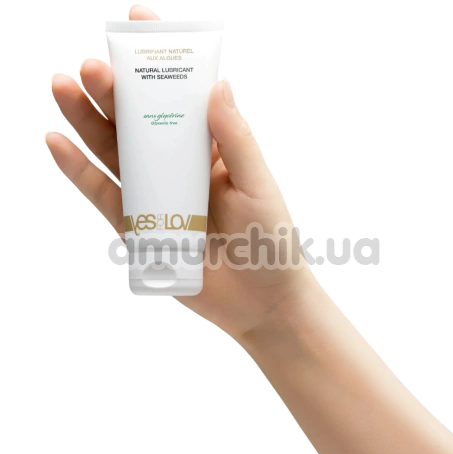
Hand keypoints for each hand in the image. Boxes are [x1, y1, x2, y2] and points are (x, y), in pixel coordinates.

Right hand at [46, 5, 320, 342]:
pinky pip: (105, 197)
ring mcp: (157, 198)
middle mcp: (180, 168)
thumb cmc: (271, 242)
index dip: (161, 63)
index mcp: (212, 151)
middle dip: (116, 91)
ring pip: (116, 153)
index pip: (183, 98)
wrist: (262, 303)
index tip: (137, 23)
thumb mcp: (259, 186)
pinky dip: (80, 172)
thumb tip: (217, 85)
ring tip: (64, 88)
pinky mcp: (140, 231)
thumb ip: (235, 140)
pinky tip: (57, 143)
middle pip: (141, 122)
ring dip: (88, 121)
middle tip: (93, 65)